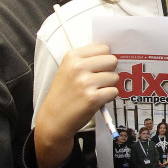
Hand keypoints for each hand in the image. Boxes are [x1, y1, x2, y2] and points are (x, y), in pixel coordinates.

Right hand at [34, 44, 118, 167]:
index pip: (104, 48)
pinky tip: (96, 100)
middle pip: (112, 60)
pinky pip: (114, 91)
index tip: (98, 68)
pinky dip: (109, 97)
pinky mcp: (92, 98)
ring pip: (115, 77)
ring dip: (109, 85)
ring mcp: (85, 82)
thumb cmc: (64, 93)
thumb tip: (109, 52)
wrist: (53, 118)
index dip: (104, 59)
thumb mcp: (68, 69)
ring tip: (94, 91)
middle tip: (98, 80)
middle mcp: (78, 67)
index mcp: (72, 56)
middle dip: (109, 71)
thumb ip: (86, 59)